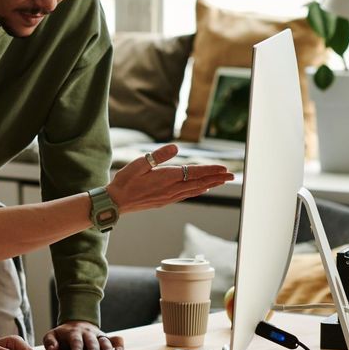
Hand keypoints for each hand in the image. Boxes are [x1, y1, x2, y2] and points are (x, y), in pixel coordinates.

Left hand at [42, 321, 124, 349]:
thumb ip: (50, 341)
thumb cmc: (64, 334)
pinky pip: (115, 339)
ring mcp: (98, 335)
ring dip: (109, 349)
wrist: (76, 323)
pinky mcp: (106, 337)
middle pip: (91, 341)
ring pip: (104, 341)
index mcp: (74, 332)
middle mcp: (87, 333)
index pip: (75, 341)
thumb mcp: (53, 335)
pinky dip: (119, 346)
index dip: (77, 349)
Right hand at [106, 144, 233, 213]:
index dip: (210, 170)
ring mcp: (169, 197)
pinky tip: (202, 189)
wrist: (116, 202)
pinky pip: (187, 195)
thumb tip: (176, 147)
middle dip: (216, 178)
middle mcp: (171, 189)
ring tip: (222, 181)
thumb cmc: (125, 181)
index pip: (194, 172)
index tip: (224, 168)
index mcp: (167, 178)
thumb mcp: (139, 163)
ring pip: (195, 190)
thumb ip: (158, 155)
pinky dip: (198, 191)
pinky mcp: (165, 201)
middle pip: (199, 182)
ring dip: (210, 185)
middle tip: (231, 175)